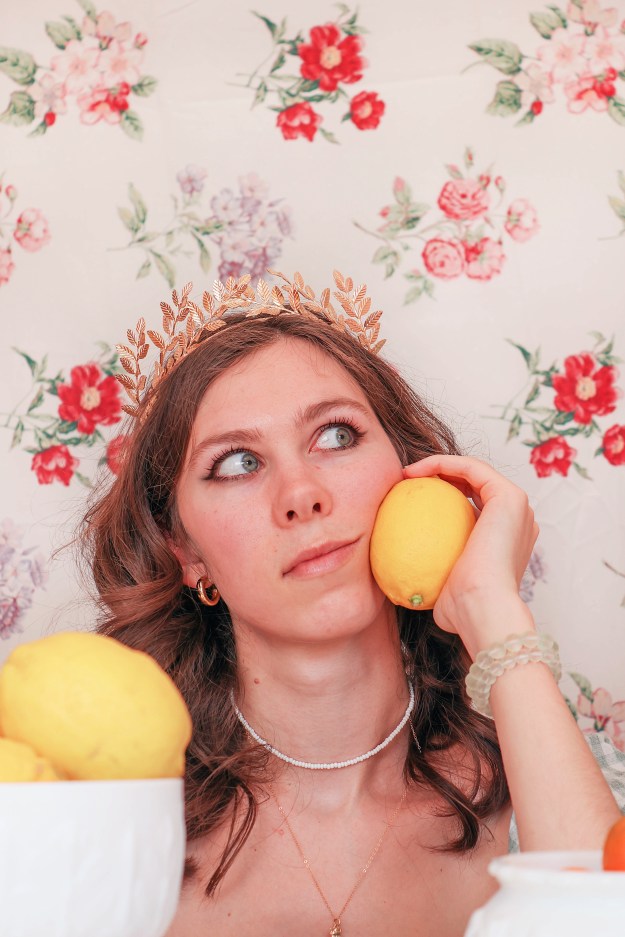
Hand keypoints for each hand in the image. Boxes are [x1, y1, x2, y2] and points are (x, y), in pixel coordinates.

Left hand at [403, 455, 538, 656]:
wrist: (482, 609)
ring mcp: (517, 506)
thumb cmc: (461, 609)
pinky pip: (471, 467)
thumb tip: (410, 586)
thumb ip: (437, 579)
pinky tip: (414, 473)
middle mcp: (518, 520)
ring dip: (439, 465)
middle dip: (440, 477)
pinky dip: (443, 464)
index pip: (475, 507)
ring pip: (474, 470)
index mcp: (507, 540)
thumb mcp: (444, 591)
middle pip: (476, 485)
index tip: (407, 501)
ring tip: (408, 474)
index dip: (441, 497)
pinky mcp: (509, 495)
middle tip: (407, 483)